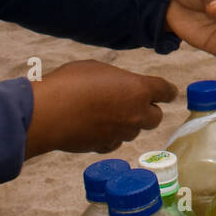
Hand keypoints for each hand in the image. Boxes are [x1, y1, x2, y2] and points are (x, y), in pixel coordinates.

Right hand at [24, 60, 177, 157]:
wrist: (49, 113)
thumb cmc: (71, 83)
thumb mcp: (98, 69)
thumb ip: (117, 80)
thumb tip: (119, 86)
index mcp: (139, 89)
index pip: (166, 91)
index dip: (167, 91)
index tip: (166, 92)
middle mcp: (136, 113)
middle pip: (156, 117)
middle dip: (148, 110)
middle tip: (133, 102)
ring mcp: (122, 133)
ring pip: (134, 131)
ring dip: (127, 123)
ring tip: (107, 112)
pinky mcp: (106, 146)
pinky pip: (115, 142)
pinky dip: (110, 136)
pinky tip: (95, 127)